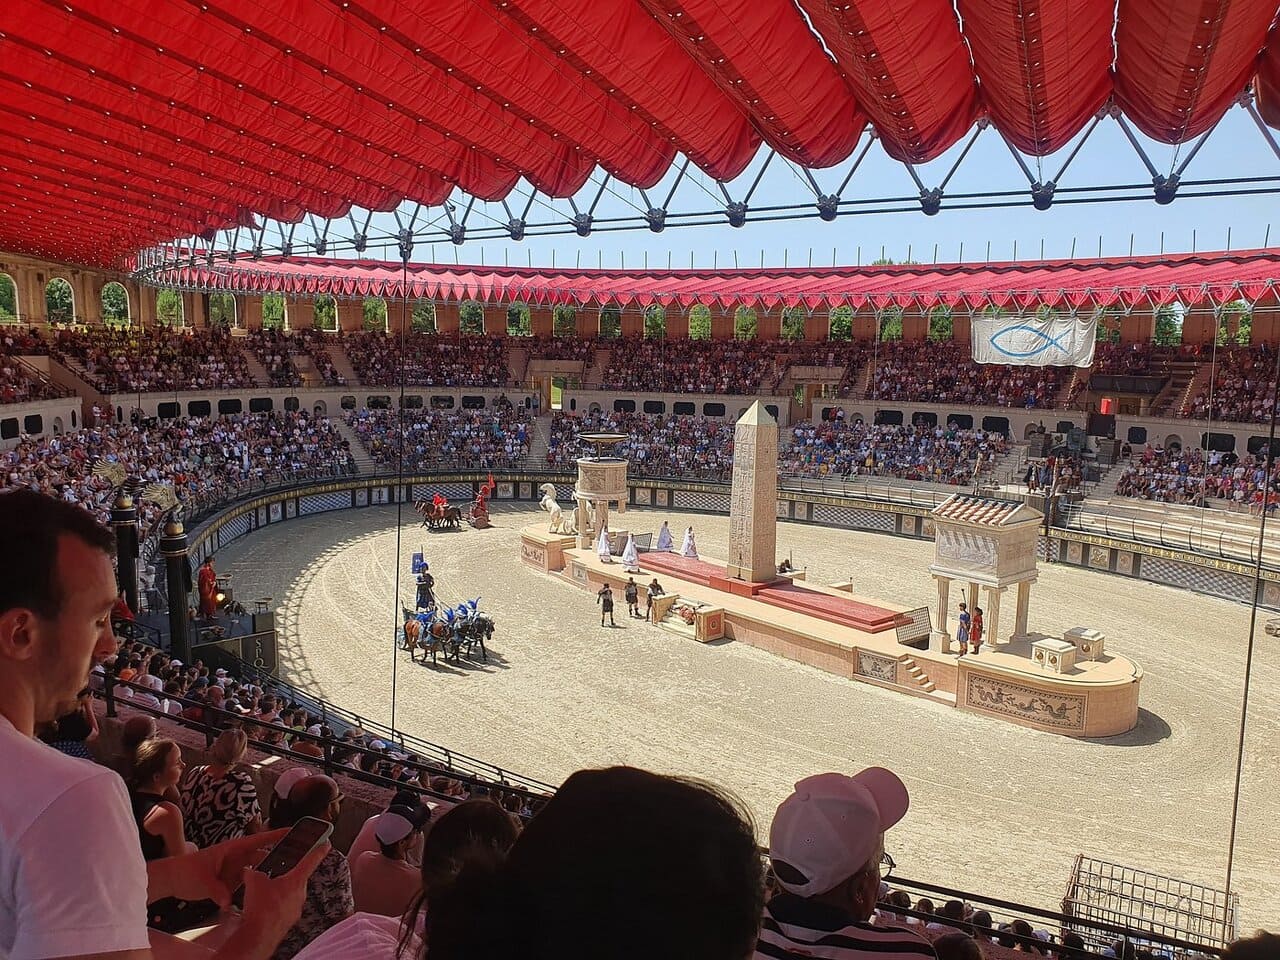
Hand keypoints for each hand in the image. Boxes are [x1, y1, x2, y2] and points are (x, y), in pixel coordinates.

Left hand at [163, 829, 289, 907]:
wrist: (172, 880)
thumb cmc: (186, 872)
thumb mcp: (202, 881)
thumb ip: (217, 891)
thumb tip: (228, 903)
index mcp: (233, 848)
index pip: (259, 839)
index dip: (276, 834)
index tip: (293, 830)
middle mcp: (237, 857)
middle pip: (262, 856)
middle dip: (278, 857)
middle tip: (297, 861)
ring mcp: (235, 869)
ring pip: (257, 870)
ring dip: (267, 874)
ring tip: (285, 879)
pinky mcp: (231, 881)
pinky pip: (248, 883)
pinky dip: (256, 886)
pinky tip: (266, 892)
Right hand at [213, 841, 329, 959]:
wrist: (258, 936)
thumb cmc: (261, 907)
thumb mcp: (254, 880)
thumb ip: (254, 871)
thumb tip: (250, 869)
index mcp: (296, 880)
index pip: (311, 860)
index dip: (319, 850)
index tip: (326, 843)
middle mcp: (300, 894)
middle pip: (296, 878)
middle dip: (286, 875)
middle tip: (274, 874)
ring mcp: (296, 909)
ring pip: (289, 894)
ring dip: (279, 892)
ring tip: (263, 894)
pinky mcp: (289, 920)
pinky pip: (284, 908)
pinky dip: (276, 905)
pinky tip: (264, 907)